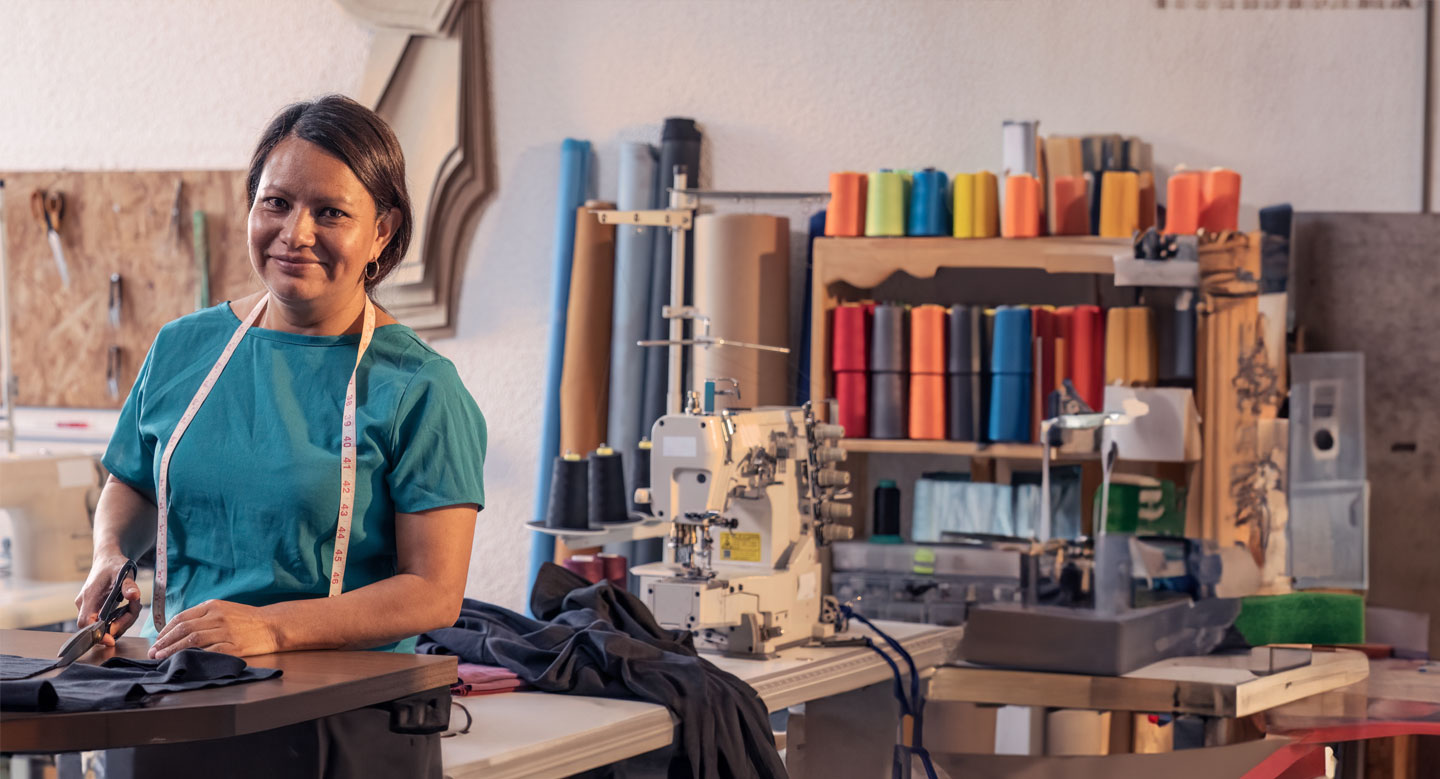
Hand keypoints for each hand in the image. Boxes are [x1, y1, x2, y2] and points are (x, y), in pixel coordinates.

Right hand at [74, 553, 140, 647]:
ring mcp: (87, 607)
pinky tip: (126, 608)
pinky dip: (118, 618)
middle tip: (133, 609)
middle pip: (97, 627)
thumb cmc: (114, 565)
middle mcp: (84, 604)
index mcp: (89, 596)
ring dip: (121, 620)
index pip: (85, 623)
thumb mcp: (125, 572)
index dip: (96, 635)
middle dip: (119, 624)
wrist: (107, 559)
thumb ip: (129, 585)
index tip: (111, 640)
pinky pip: (104, 621)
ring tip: (133, 605)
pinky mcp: (93, 609)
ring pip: (102, 625)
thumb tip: (134, 596)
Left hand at [149, 600, 278, 659]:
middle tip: (153, 652)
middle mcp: (217, 617)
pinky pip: (209, 651)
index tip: (157, 641)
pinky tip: (184, 661)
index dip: (165, 630)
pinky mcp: (233, 646)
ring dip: (173, 650)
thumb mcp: (224, 610)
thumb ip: (203, 616)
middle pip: (184, 629)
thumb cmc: (247, 619)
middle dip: (165, 642)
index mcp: (213, 605)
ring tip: (161, 657)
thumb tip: (178, 630)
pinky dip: (193, 656)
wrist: (273, 625)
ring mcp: (225, 631)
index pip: (182, 618)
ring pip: (192, 641)